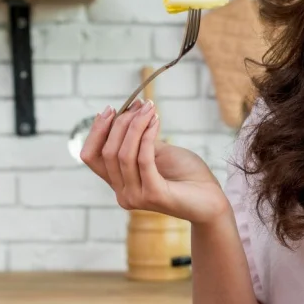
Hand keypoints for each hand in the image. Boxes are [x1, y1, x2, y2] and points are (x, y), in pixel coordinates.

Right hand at [79, 100, 231, 225]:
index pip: (91, 157)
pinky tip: (156, 122)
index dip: (96, 131)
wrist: (212, 199)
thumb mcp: (158, 152)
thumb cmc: (187, 176)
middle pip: (107, 152)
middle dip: (120, 123)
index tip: (111, 109)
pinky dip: (147, 136)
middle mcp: (123, 193)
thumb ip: (138, 140)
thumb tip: (127, 112)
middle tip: (140, 104)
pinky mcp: (154, 195)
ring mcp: (136, 197)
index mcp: (119, 183)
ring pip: (123, 154)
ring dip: (136, 125)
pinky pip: (143, 159)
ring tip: (150, 108)